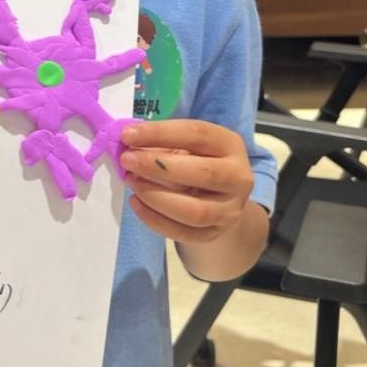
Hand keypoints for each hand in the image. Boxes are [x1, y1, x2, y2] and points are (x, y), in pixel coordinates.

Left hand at [118, 120, 253, 244]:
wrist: (220, 198)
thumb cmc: (196, 161)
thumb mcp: (186, 145)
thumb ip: (161, 143)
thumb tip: (128, 143)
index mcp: (230, 145)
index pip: (198, 134)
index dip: (160, 133)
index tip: (127, 135)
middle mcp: (238, 178)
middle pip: (203, 173)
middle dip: (159, 166)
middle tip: (127, 160)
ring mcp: (230, 210)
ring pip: (195, 210)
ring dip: (156, 196)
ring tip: (131, 182)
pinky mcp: (215, 234)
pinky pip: (184, 233)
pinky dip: (155, 219)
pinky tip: (136, 203)